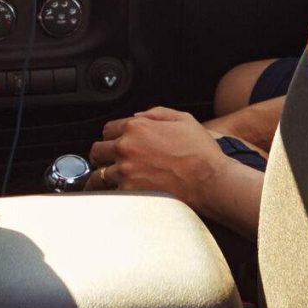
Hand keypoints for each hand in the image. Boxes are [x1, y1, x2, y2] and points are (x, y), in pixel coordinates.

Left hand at [89, 107, 225, 203]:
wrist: (210, 181)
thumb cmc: (201, 152)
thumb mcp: (183, 119)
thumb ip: (156, 113)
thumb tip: (138, 116)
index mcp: (137, 128)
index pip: (108, 130)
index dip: (113, 136)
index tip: (117, 142)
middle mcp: (126, 148)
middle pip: (97, 151)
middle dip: (103, 156)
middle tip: (109, 161)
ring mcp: (126, 172)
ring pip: (98, 176)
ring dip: (103, 177)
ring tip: (108, 181)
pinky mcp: (129, 193)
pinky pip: (110, 193)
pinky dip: (113, 194)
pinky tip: (118, 194)